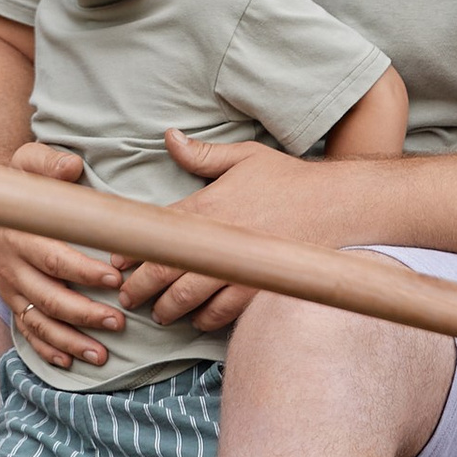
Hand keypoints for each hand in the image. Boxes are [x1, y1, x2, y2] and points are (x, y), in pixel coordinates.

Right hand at [0, 141, 127, 371]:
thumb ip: (49, 163)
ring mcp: (11, 287)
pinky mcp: (11, 300)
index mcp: (22, 235)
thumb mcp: (27, 161)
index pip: (55, 258)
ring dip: (70, 341)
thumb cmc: (17, 181)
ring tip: (101, 355)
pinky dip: (47, 349)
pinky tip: (69, 362)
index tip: (114, 279)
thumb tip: (71, 167)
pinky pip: (27, 330)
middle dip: (84, 314)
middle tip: (118, 323)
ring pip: (39, 321)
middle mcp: (13, 266)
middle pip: (50, 298)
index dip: (84, 271)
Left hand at [112, 129, 330, 333]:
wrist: (338, 204)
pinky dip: (205, 319)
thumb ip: (202, 154)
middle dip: (140, 287)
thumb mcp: (245, 157)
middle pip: (164, 269)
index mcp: (208, 204)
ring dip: (168, 309)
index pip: (157, 232)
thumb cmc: (290, 179)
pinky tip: (197, 320)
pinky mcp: (258, 286)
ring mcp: (238, 265)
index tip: (118, 261)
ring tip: (158, 313)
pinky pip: (223, 312)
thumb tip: (169, 137)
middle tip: (127, 297)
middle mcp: (218, 238)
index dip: (132, 250)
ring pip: (189, 297)